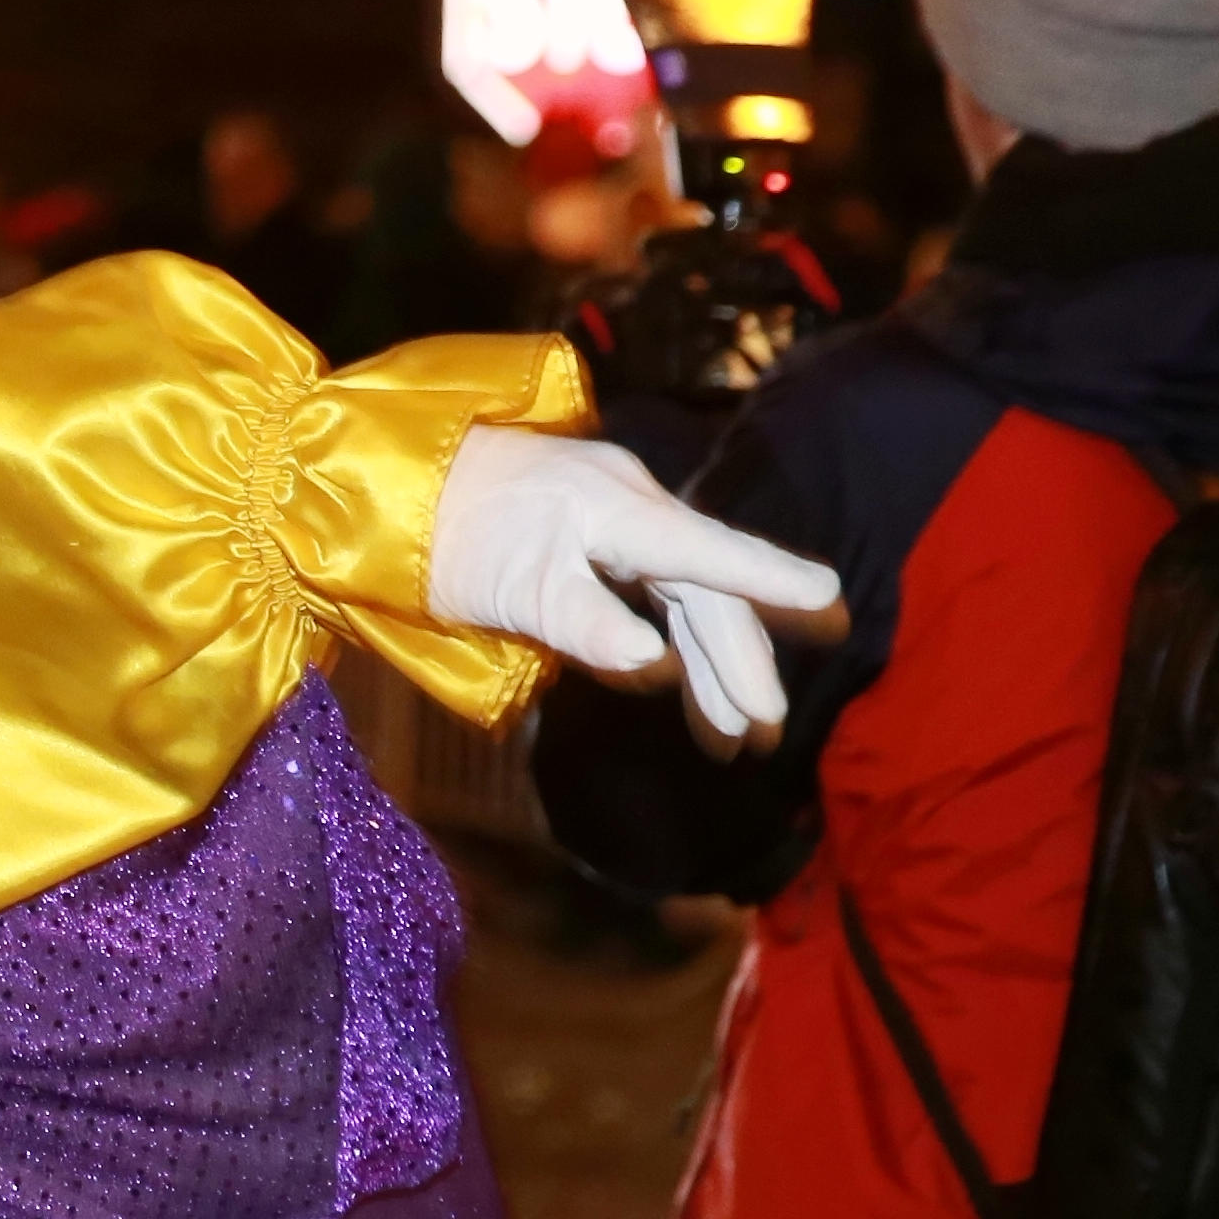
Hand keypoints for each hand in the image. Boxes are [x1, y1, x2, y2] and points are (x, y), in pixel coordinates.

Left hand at [426, 423, 846, 750]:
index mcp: (617, 509)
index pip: (708, 552)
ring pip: (682, 594)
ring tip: (733, 733)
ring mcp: (615, 515)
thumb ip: (585, 623)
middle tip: (765, 731)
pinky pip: (654, 587)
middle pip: (703, 590)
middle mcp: (630, 504)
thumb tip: (653, 665)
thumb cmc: (445, 536)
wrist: (389, 485)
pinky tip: (686, 685)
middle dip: (738, 662)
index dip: (769, 579)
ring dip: (708, 663)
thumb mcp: (511, 587)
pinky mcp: (595, 532)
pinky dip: (672, 640)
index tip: (829, 602)